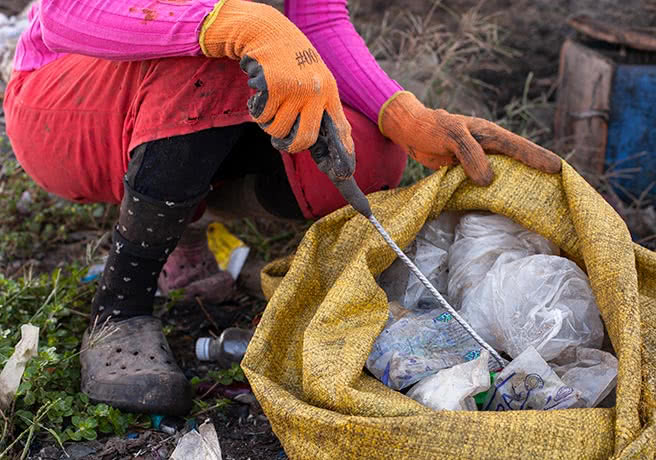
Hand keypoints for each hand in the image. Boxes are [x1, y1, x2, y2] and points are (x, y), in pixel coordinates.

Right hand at [200, 0, 353, 161]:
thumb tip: (337, 140)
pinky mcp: (273, 87)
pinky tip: (261, 94)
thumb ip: (323, 108)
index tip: (345, 175)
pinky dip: (257, 111)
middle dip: (289, 146)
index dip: (342, 153)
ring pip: (278, 130)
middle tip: (282, 142)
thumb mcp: (316, 80)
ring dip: (269, 124)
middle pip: (304, 140)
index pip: (339, 130)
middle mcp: (316, 93)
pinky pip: (262, 116)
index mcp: (329, 93)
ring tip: (271, 105)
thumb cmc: (293, 61)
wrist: (269, 33)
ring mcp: (294, 90)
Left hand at [379, 91, 561, 184]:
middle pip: (518, 160)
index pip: (519, 146)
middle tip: (558, 187)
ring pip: (504, 171)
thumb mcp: (451, 136)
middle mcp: (488, 146)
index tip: (557, 170)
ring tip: (537, 198)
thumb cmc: (431, 127)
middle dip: (537, 171)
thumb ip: (470, 155)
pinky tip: (502, 203)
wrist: (410, 130)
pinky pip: (485, 180)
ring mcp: (479, 158)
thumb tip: (488, 180)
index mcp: (488, 133)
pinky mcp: (467, 169)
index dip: (538, 158)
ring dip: (518, 183)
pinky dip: (495, 191)